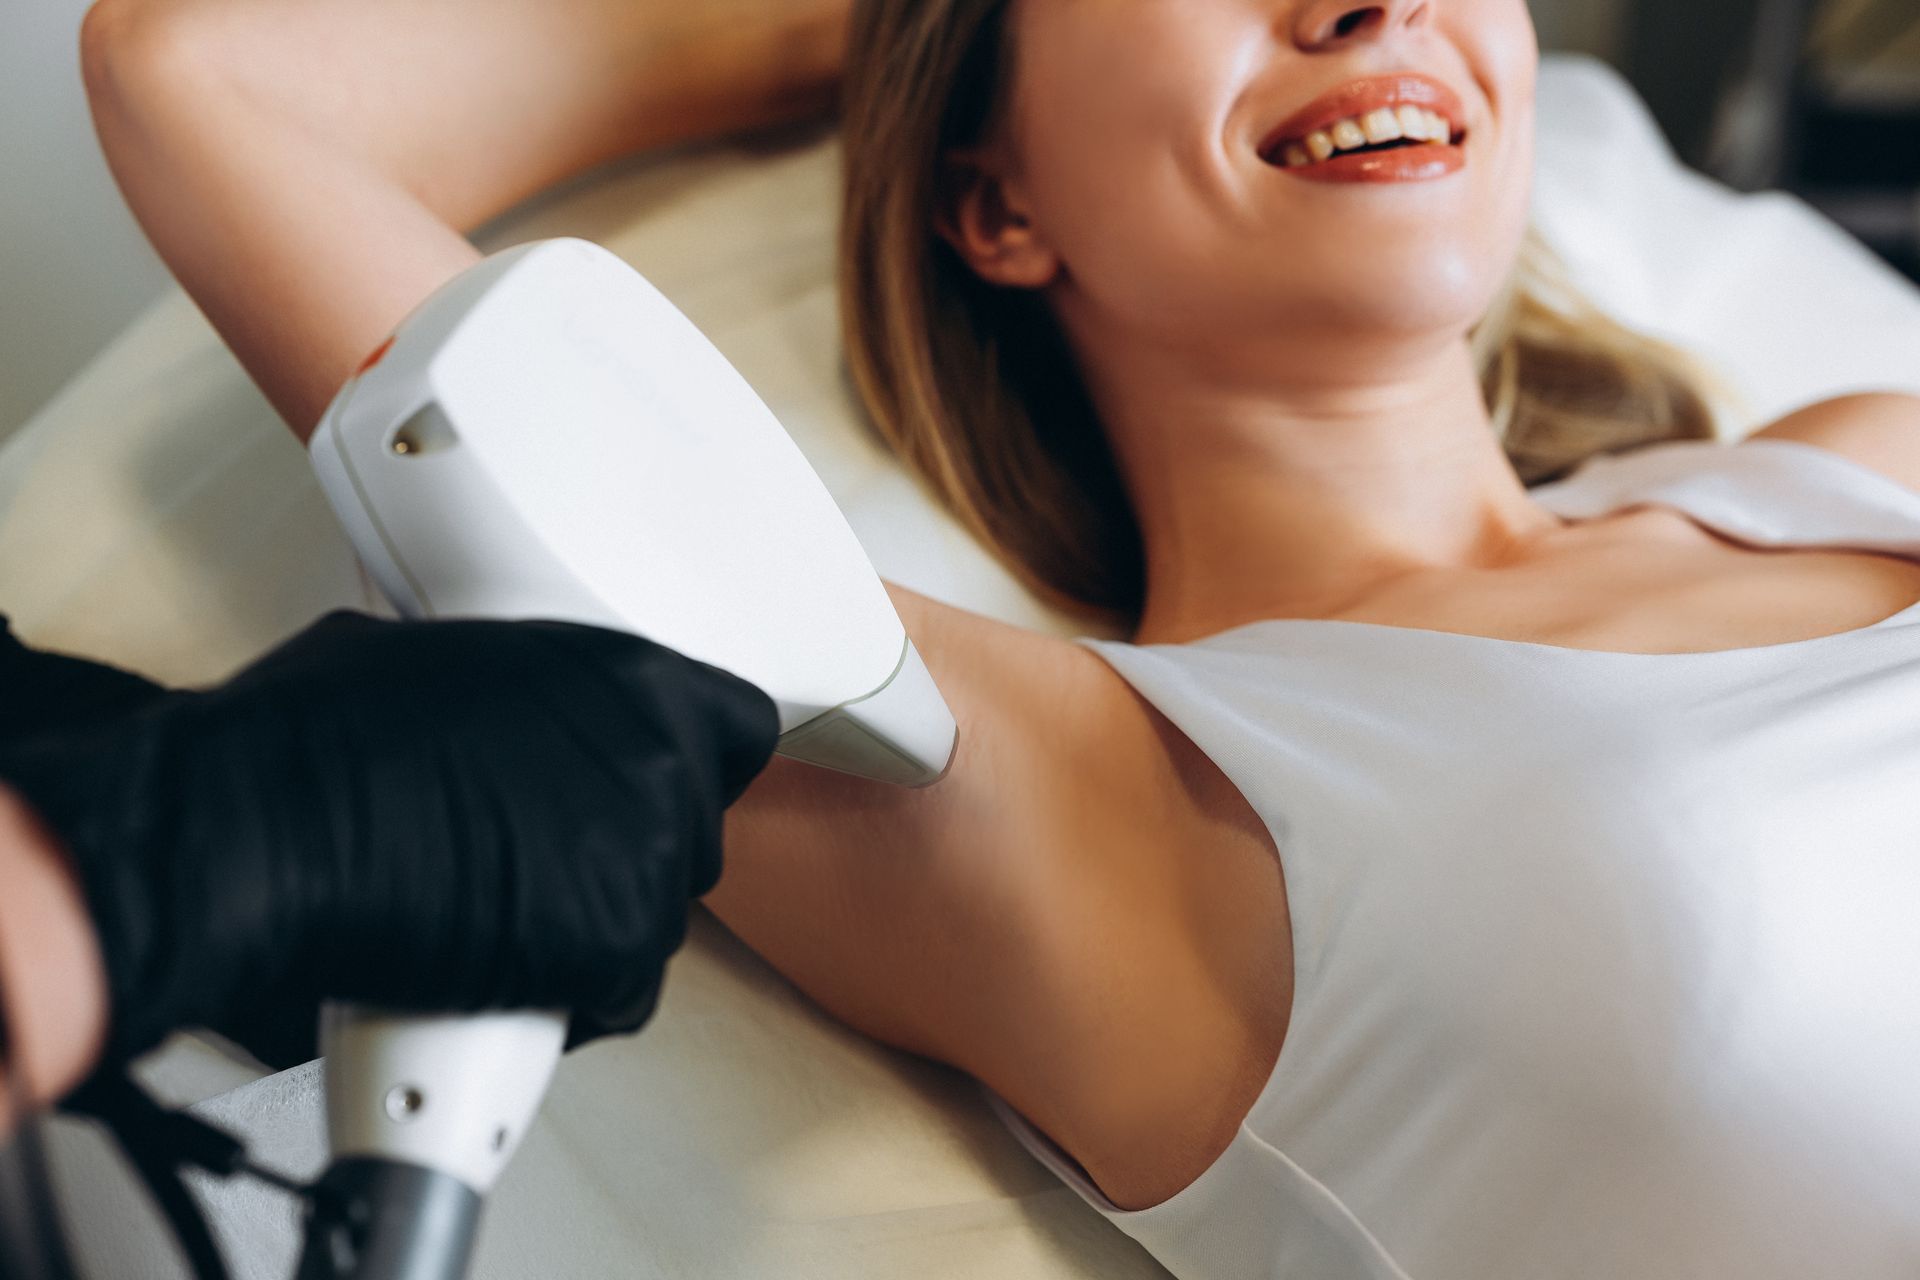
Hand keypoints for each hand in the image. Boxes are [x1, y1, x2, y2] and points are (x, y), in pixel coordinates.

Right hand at [0, 611, 779, 1072]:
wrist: (255, 836)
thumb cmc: (307, 745)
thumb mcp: (421, 659)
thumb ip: (498, 691)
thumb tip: (468, 705)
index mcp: (626, 676)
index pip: (733, 730)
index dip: (684, 771)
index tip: (645, 799)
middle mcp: (658, 759)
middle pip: (689, 835)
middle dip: (622, 860)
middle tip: (534, 875)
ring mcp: (646, 857)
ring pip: (654, 921)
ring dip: (588, 935)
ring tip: (490, 929)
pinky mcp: (616, 949)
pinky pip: (617, 997)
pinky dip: (563, 1003)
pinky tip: (489, 981)